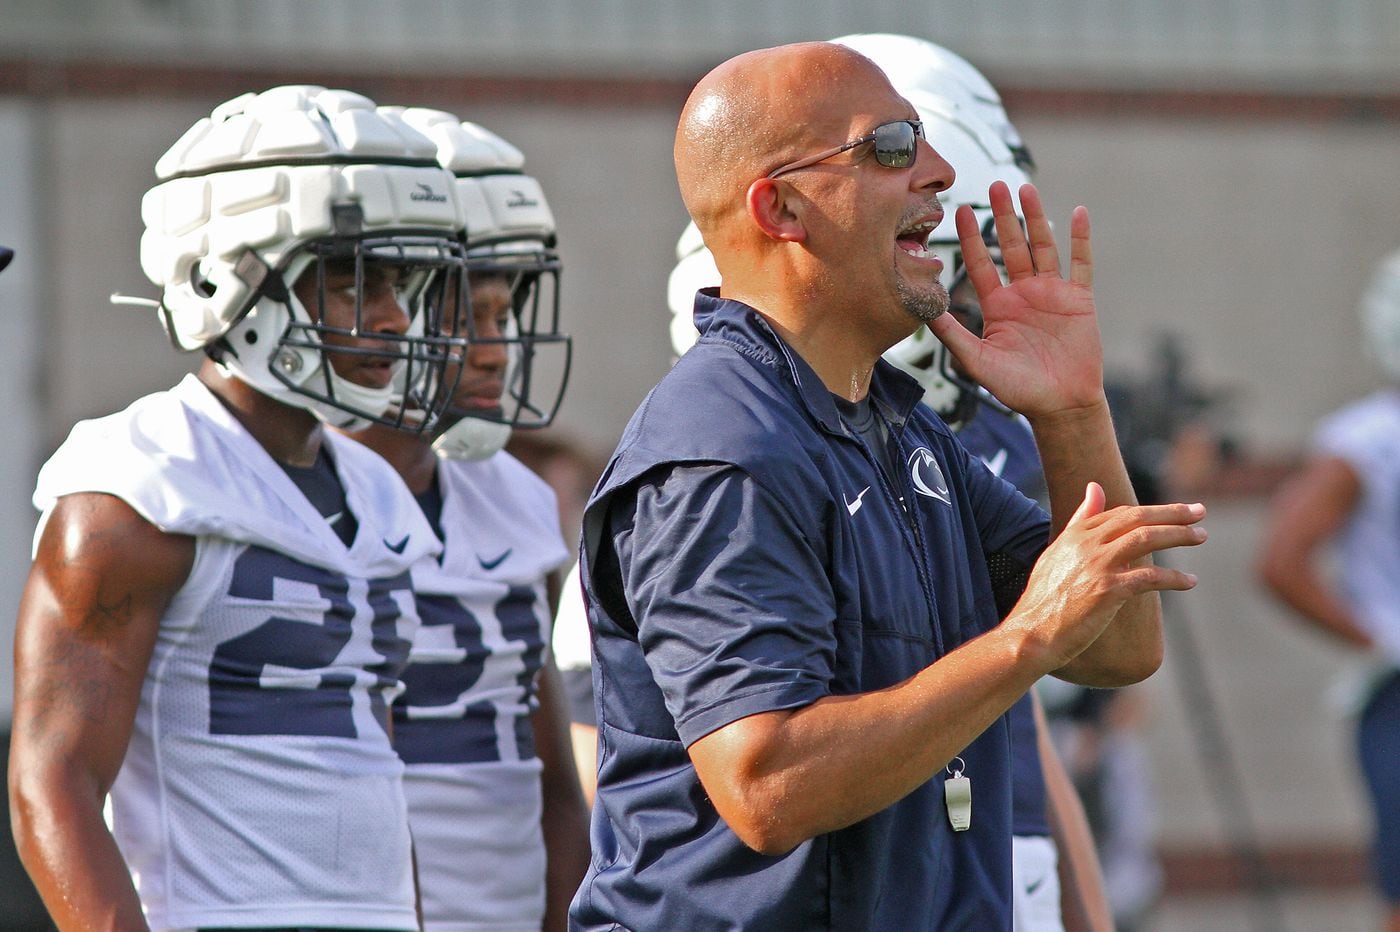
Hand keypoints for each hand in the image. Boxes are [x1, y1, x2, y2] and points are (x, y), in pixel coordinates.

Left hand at [929, 181, 1102, 416]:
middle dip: (1003, 216)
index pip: (981, 263)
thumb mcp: (977, 361)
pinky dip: (1080, 239)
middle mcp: (1023, 293)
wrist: (1059, 404)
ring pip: (1042, 247)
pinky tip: (1077, 213)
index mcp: (998, 305)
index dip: (972, 237)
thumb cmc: (1016, 388)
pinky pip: (1081, 263)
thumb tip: (923, 311)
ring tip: (1026, 189)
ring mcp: (1052, 293)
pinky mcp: (1079, 299)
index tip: (961, 210)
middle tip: (994, 185)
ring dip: (1035, 218)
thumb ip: (953, 335)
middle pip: (1011, 246)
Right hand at [1002, 482, 1204, 674]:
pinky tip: (1189, 581)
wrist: (1031, 635)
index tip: (1176, 512)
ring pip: (1146, 538)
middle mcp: (1086, 544)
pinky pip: (1150, 577)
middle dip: (1173, 513)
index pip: (1121, 513)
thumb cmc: (1043, 600)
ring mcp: (1097, 566)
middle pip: (1137, 518)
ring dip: (1178, 535)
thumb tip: (1094, 487)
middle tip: (1200, 512)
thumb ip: (1078, 520)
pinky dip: (1174, 578)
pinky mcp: (1108, 590)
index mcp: (1074, 535)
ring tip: (1200, 536)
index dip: (1152, 510)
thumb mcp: (1056, 553)